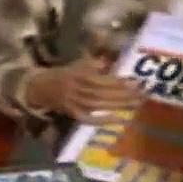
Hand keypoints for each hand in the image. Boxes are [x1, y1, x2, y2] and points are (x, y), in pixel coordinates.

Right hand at [23, 56, 142, 123]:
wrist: (39, 87)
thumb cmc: (63, 74)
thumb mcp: (77, 63)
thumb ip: (93, 63)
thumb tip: (110, 61)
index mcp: (77, 74)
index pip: (101, 79)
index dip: (119, 81)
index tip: (136, 82)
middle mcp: (76, 89)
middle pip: (103, 93)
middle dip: (124, 94)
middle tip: (143, 94)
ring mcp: (74, 103)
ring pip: (99, 105)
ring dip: (119, 105)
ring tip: (137, 104)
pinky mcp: (73, 114)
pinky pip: (89, 119)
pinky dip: (103, 120)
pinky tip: (119, 119)